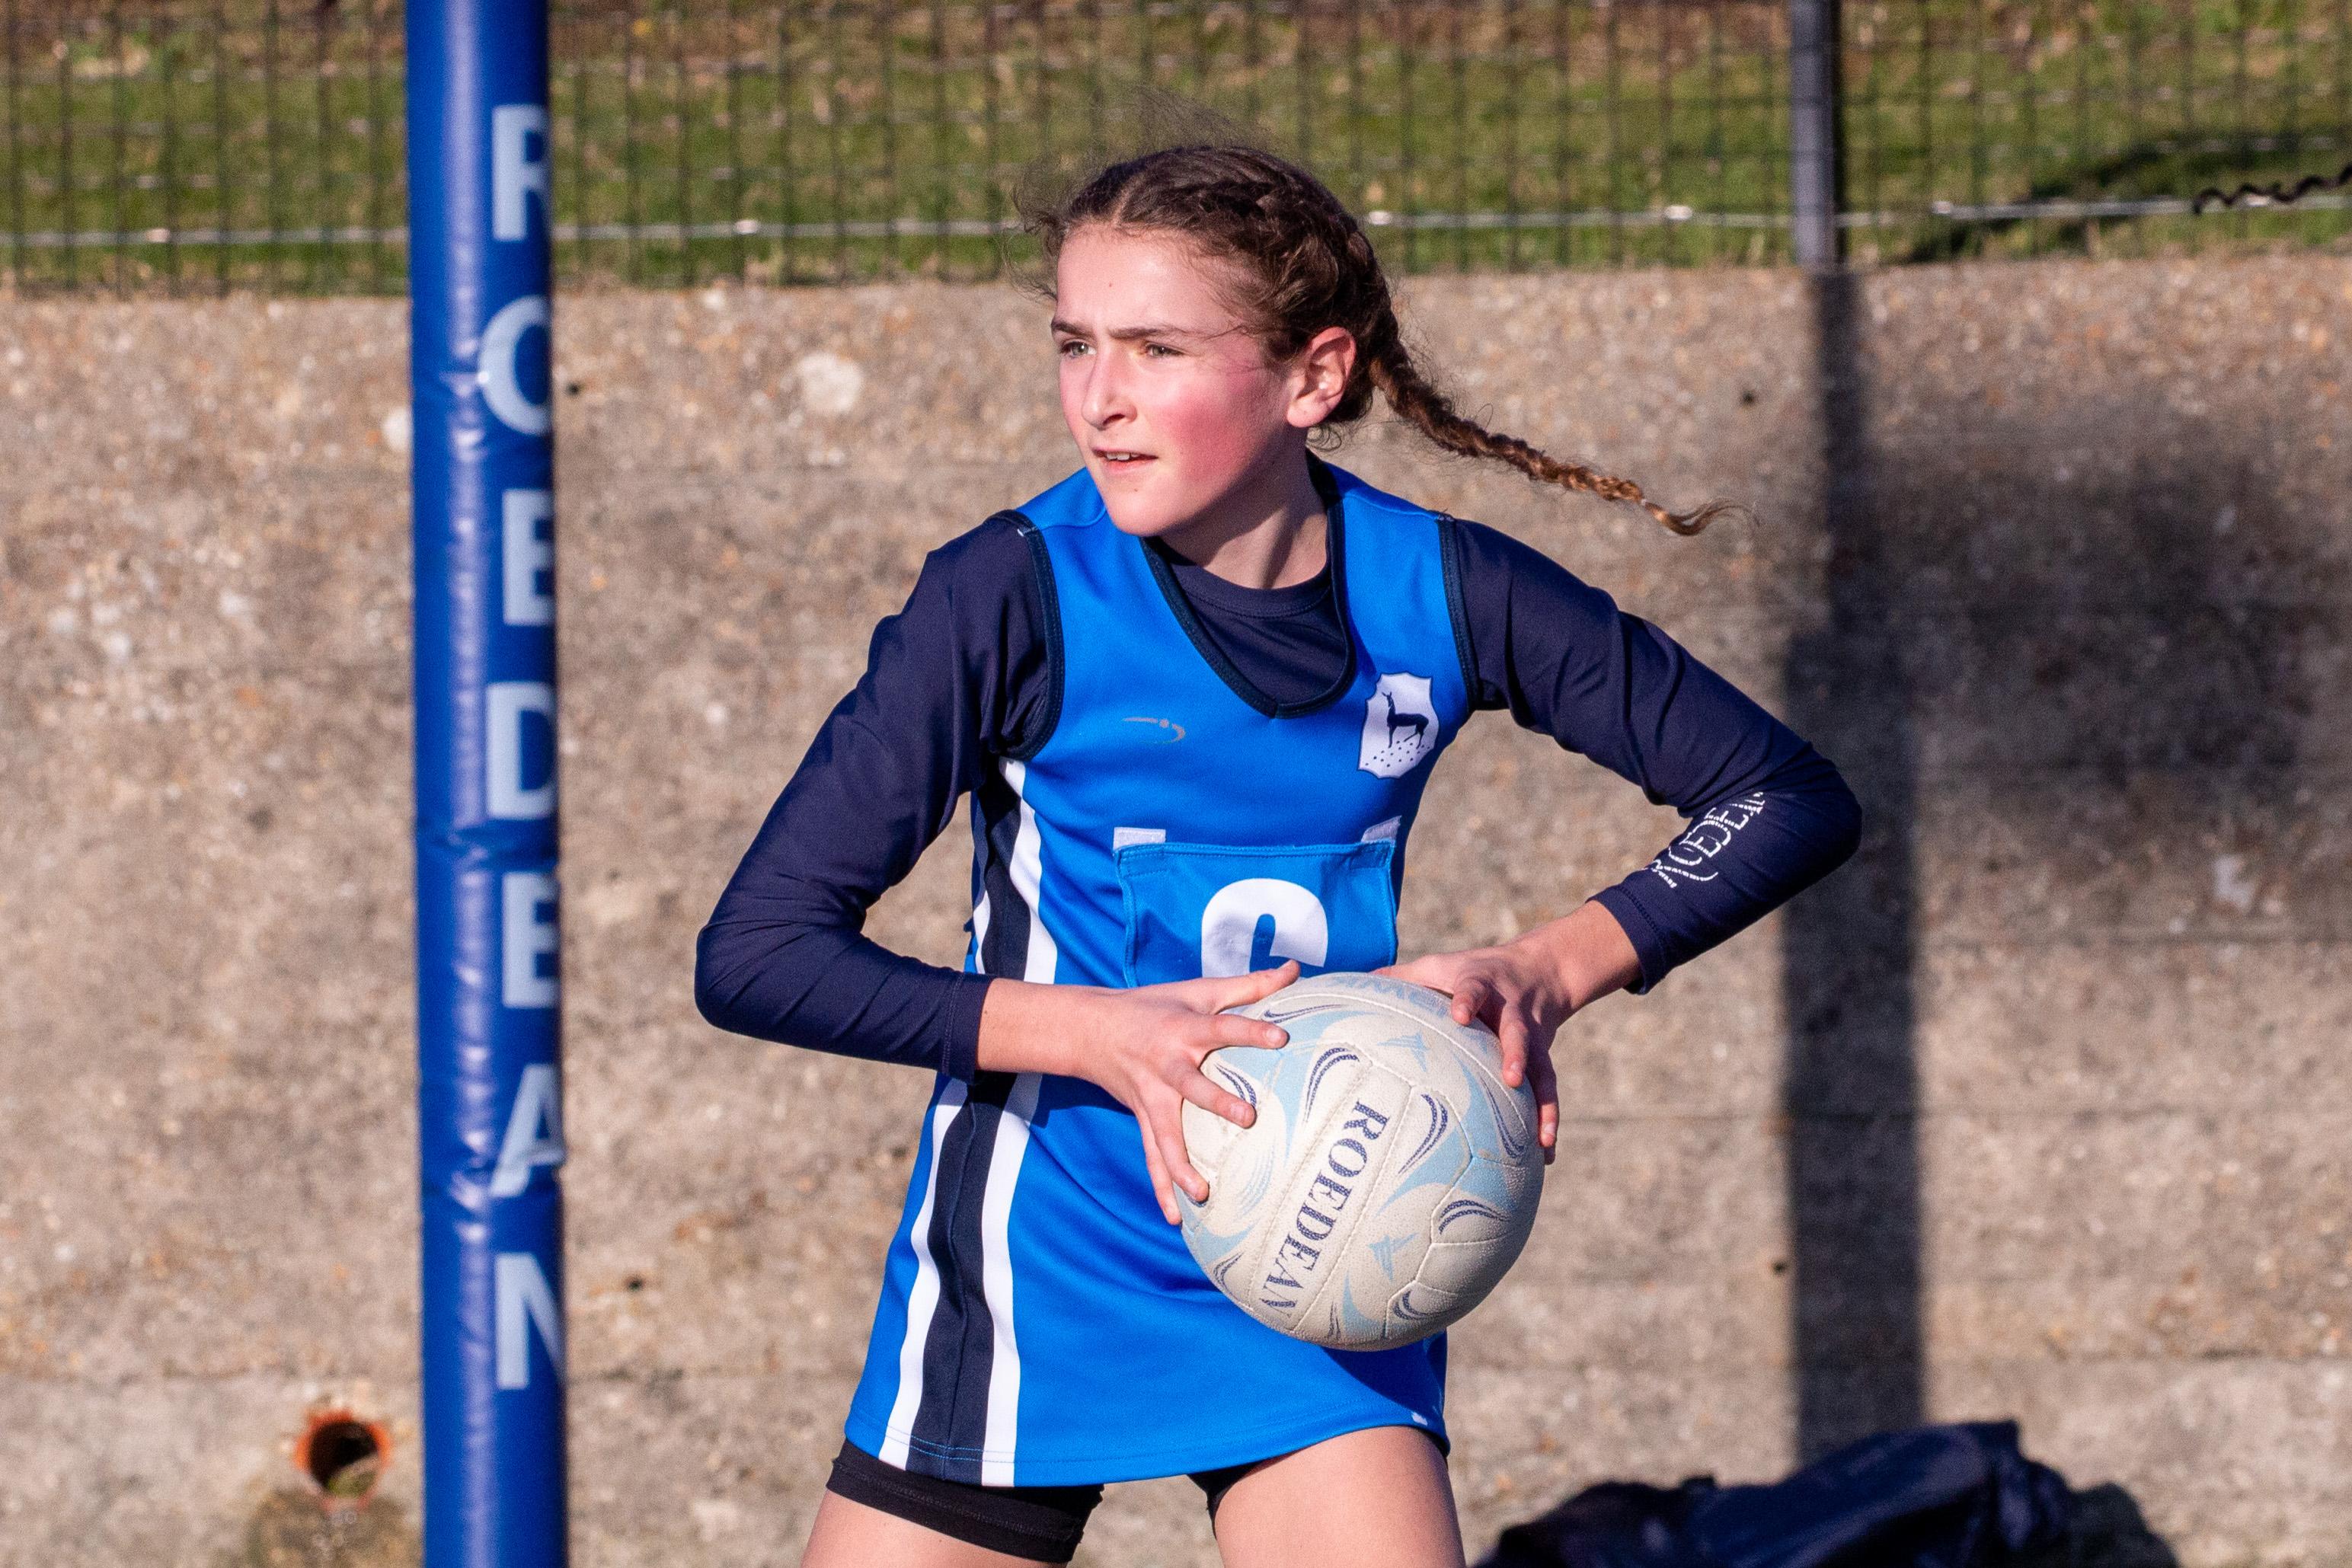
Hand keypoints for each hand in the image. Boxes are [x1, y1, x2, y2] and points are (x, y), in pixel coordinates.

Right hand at [976, 960, 1299, 1222]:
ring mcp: (1152, 1096)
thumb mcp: (1198, 990)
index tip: (1283, 1036)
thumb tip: (1294, 969)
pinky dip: (1161, 1187)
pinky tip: (1175, 1218)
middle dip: (1217, 1102)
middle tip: (1247, 1118)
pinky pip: (1152, 1156)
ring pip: (1165, 1134)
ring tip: (1202, 1193)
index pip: (1224, 1027)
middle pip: (1193, 1086)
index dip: (1252, 1030)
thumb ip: (1249, 985)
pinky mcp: (1143, 1117)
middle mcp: (1167, 1065)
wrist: (1092, 1028)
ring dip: (1181, 1164)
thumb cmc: (1155, 1006)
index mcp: (1184, 1029)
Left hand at [1378, 943, 1570, 1163]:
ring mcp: (1531, 1037)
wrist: (1537, 970)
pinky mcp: (1542, 1058)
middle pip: (1517, 1032)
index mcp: (1481, 985)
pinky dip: (1548, 1118)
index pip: (1473, 988)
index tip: (1459, 1015)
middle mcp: (1511, 1012)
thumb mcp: (1438, 966)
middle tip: (1510, 1078)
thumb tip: (1353, 985)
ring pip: (1541, 1068)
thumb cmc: (1472, 972)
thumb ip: (1400, 977)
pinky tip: (1544, 1151)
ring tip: (1539, 1137)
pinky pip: (1548, 1090)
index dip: (1467, 1000)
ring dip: (1541, 1101)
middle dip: (1515, 1054)